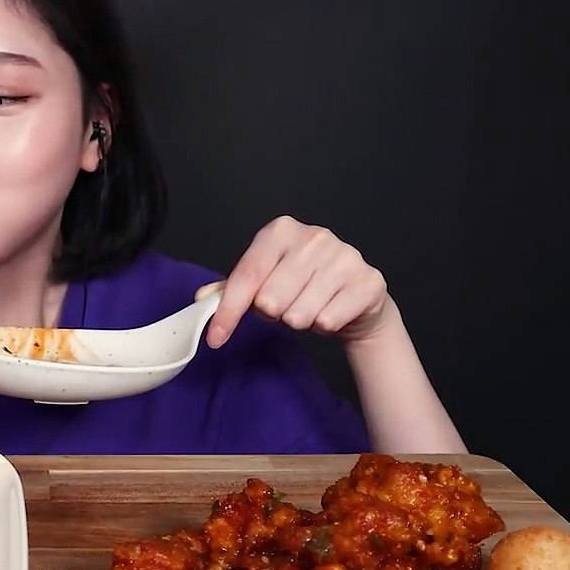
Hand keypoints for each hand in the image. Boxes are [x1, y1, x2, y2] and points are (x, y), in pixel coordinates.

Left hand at [199, 215, 393, 347]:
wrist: (355, 296)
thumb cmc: (303, 286)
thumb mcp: (264, 281)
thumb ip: (232, 289)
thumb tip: (203, 298)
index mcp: (280, 231)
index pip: (247, 276)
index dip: (228, 311)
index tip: (215, 338)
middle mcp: (314, 237)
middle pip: (270, 300)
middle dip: (272, 314)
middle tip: (285, 305)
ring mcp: (344, 256)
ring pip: (298, 314)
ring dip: (298, 320)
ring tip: (308, 308)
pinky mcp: (367, 281)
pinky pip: (327, 320)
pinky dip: (323, 325)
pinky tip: (330, 311)